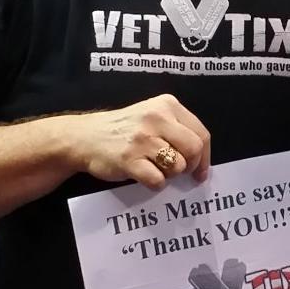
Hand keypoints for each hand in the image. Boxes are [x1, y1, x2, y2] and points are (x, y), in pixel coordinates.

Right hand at [70, 94, 211, 188]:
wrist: (85, 137)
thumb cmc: (123, 129)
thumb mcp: (152, 114)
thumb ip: (177, 128)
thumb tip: (201, 158)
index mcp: (167, 105)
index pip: (202, 133)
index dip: (205, 157)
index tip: (201, 170)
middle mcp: (157, 118)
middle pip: (194, 149)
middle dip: (191, 166)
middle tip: (179, 171)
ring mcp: (142, 139)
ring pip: (177, 166)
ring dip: (169, 174)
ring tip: (154, 167)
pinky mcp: (130, 159)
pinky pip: (158, 180)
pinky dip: (155, 183)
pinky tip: (144, 174)